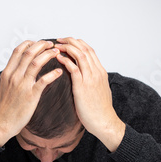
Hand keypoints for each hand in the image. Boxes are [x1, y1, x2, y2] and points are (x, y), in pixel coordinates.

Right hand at [0, 40, 62, 146]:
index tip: (38, 43)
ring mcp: (22, 85)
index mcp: (7, 73)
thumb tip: (10, 71)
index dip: (29, 44)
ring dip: (48, 55)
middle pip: (28, 53)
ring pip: (36, 63)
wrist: (0, 124)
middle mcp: (14, 76)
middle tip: (51, 44)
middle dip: (41, 45)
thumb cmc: (0, 109)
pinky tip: (59, 72)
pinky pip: (43, 81)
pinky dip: (52, 74)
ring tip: (56, 52)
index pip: (18, 51)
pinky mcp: (30, 96)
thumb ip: (6, 77)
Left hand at [55, 37, 124, 151]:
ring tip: (56, 46)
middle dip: (71, 41)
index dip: (77, 43)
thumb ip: (93, 80)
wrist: (104, 122)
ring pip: (80, 55)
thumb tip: (85, 75)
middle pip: (85, 49)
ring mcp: (90, 79)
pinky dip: (66, 61)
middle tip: (59, 39)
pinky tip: (58, 58)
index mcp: (100, 72)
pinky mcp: (83, 87)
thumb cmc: (100, 109)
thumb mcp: (99, 90)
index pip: (89, 50)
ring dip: (67, 48)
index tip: (67, 41)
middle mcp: (97, 72)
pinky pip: (74, 69)